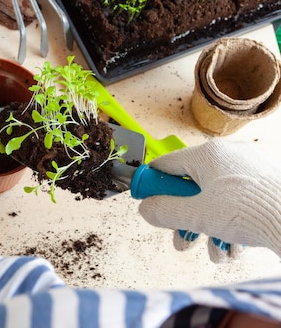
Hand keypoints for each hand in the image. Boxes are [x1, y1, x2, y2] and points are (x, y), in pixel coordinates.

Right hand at [138, 139, 280, 261]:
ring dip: (209, 229)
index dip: (153, 184)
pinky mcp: (264, 186)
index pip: (167, 165)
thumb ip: (164, 211)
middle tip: (182, 239)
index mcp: (208, 154)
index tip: (145, 199)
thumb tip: (145, 209)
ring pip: (215, 201)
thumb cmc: (251, 212)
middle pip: (192, 188)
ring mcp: (249, 170)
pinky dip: (230, 226)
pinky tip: (234, 249)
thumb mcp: (196, 215)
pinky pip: (236, 204)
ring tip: (215, 253)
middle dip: (185, 219)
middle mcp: (228, 156)